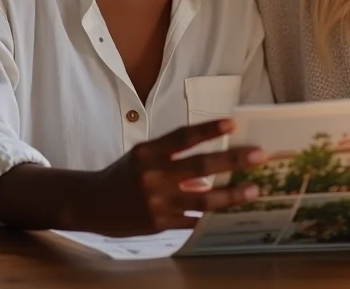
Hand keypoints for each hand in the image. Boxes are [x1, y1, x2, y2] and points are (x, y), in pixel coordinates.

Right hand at [77, 118, 264, 236]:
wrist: (89, 204)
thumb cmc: (123, 174)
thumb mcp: (143, 158)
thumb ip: (173, 159)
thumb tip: (208, 174)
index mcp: (149, 152)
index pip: (184, 137)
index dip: (209, 130)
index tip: (233, 124)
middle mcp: (152, 175)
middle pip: (199, 166)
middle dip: (232, 161)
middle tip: (259, 155)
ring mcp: (155, 202)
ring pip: (201, 198)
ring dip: (231, 194)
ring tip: (254, 190)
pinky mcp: (157, 224)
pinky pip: (190, 219)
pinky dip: (209, 214)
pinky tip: (229, 213)